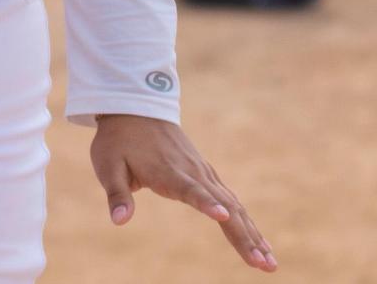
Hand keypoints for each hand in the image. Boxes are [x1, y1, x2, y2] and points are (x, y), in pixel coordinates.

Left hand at [91, 114, 276, 271]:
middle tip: (265, 266)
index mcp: (168, 172)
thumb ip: (116, 194)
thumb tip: (119, 221)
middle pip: (225, 207)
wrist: (135, 109)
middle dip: (245, 237)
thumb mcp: (107, 165)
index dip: (206, 204)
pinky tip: (260, 243)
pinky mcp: (207, 174)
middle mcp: (193, 172)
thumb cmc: (118, 140)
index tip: (223, 217)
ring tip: (270, 264)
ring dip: (253, 235)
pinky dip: (247, 223)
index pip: (191, 190)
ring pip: (234, 207)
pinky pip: (232, 201)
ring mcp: (204, 173)